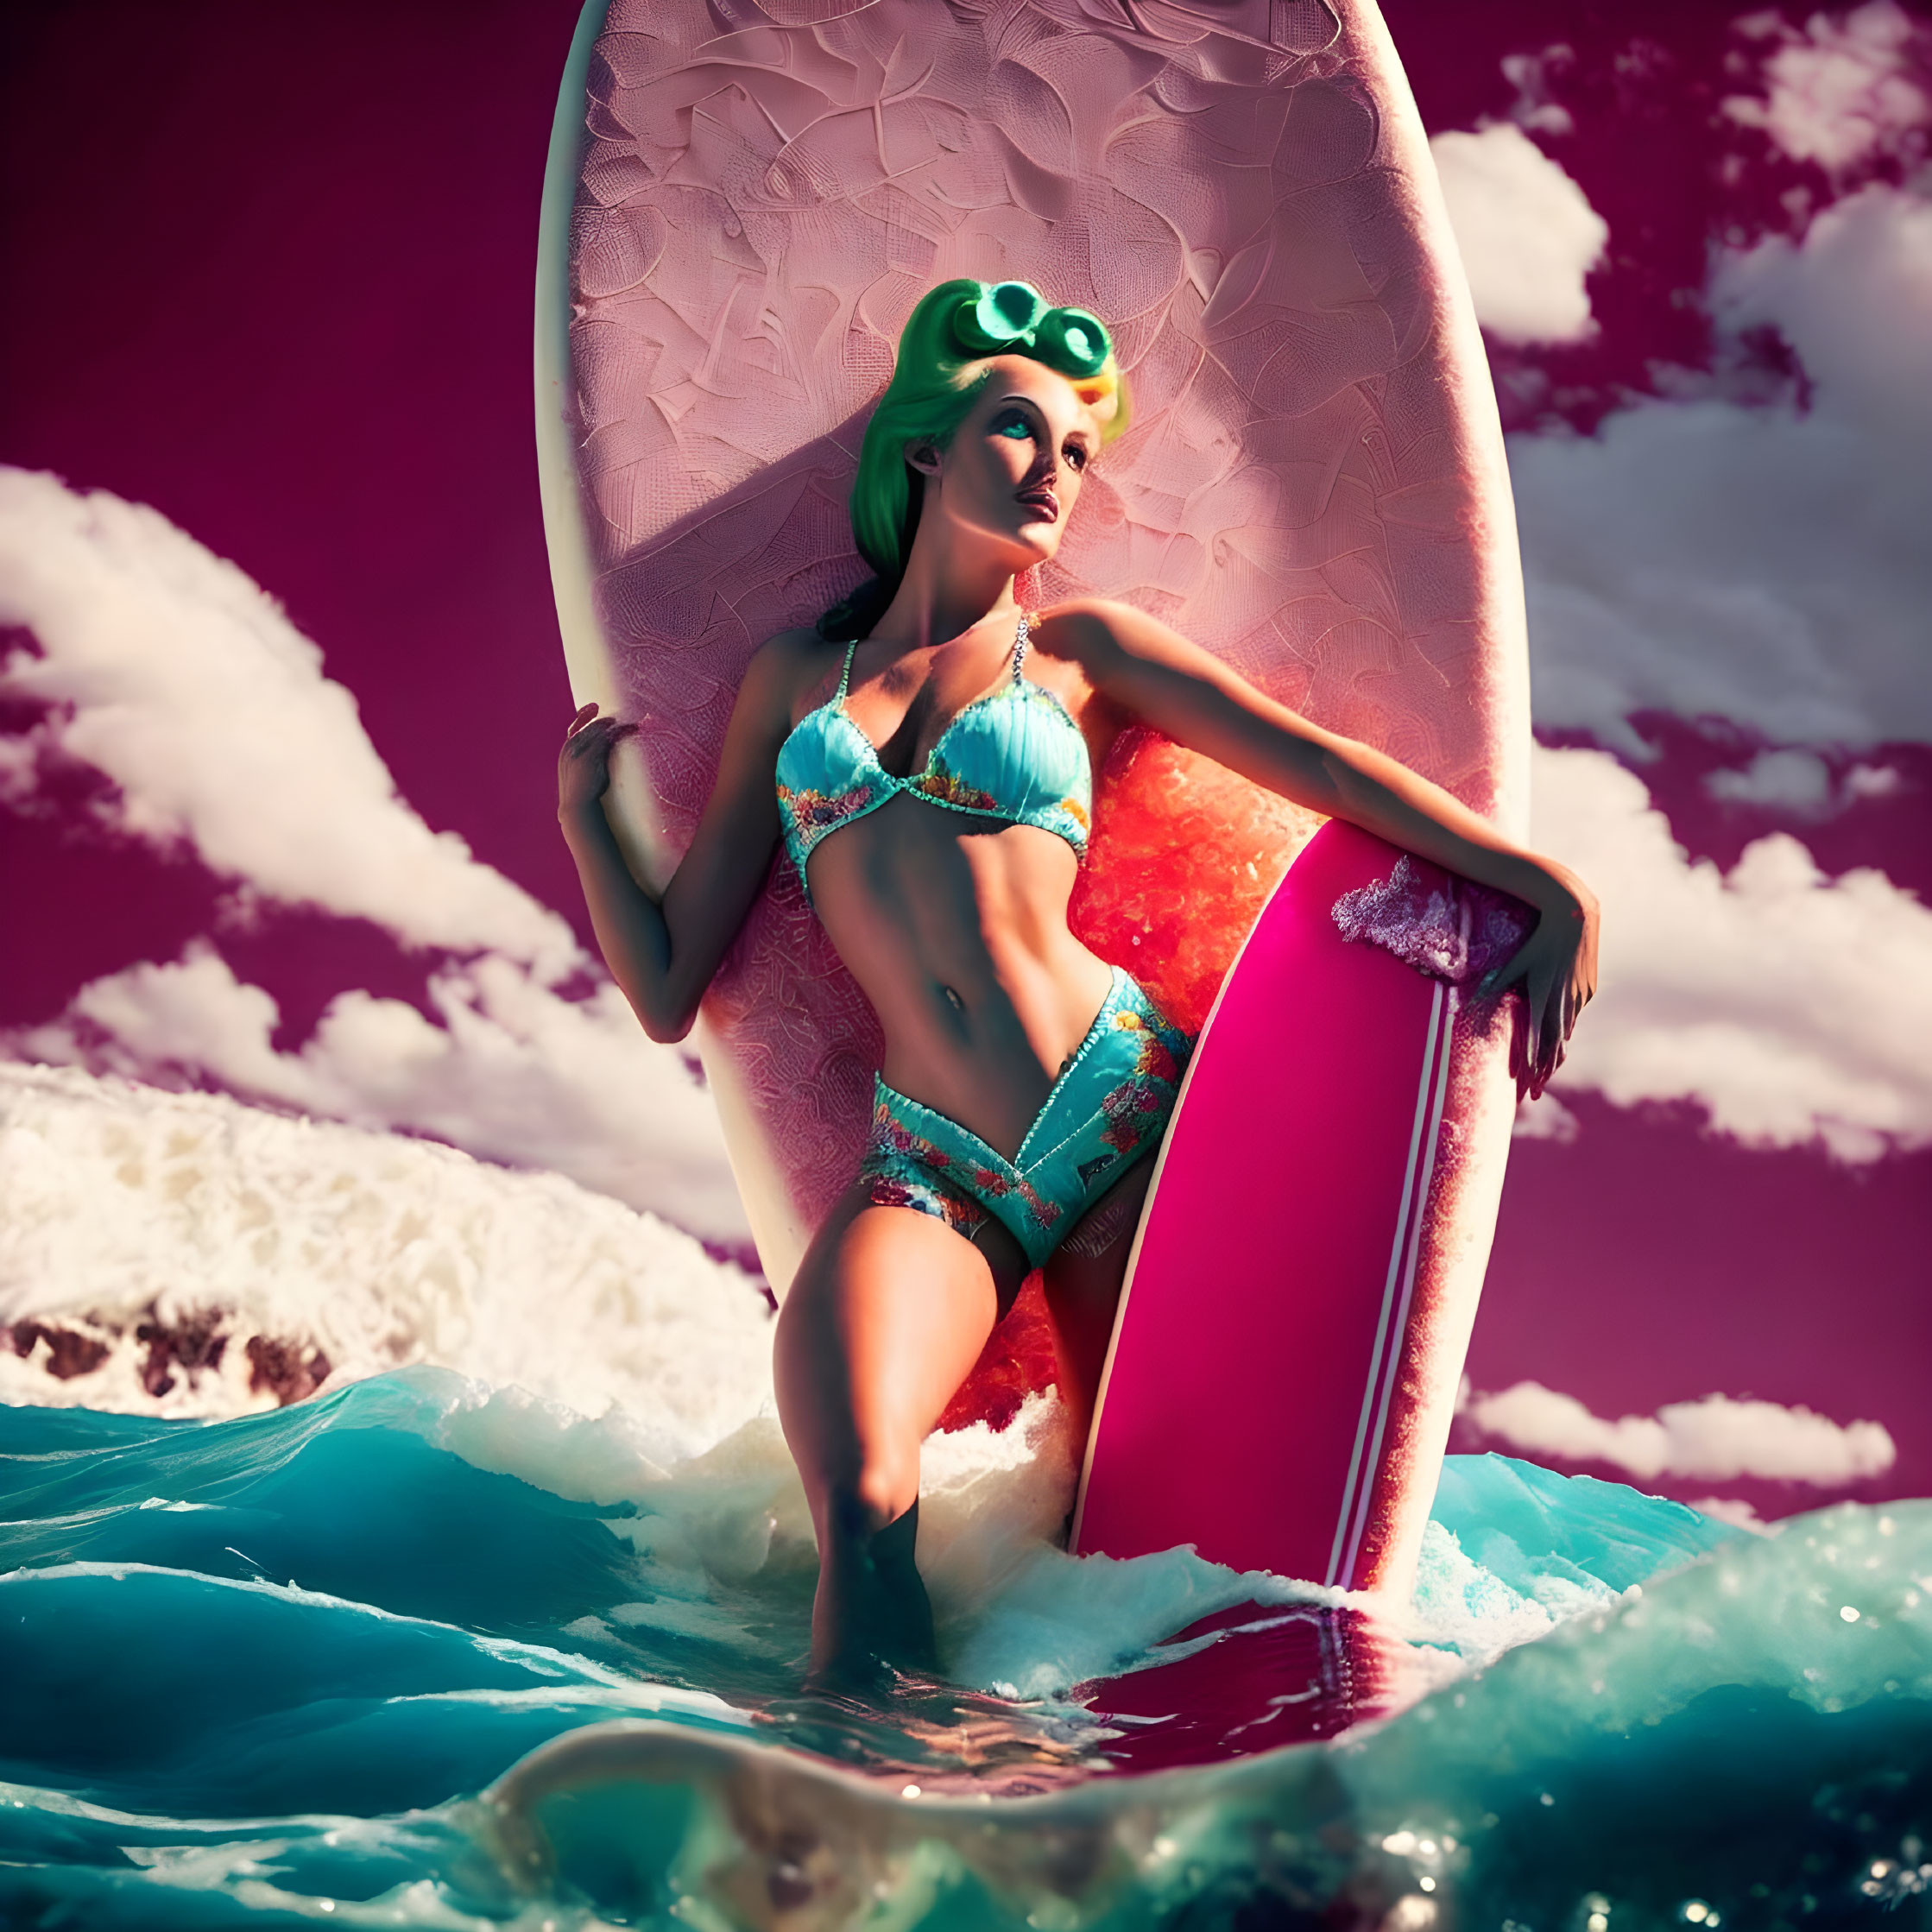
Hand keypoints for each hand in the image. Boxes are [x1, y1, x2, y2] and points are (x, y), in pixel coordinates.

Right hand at [556, 702, 634, 821]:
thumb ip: (588, 760)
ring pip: (601, 729)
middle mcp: (572, 745)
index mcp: (566, 750)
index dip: (585, 715)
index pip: (575, 726)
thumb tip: (602, 755)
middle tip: (620, 718)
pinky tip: (633, 729)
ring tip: (633, 724)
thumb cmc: (582, 795)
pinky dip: (623, 732)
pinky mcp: (592, 754)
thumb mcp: (582, 774)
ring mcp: (581, 749)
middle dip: (606, 721)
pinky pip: (610, 737)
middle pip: (591, 725)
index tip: (595, 707)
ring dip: (618, 726)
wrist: (577, 807)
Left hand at [1473, 861, 1598, 1102]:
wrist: (1575, 917)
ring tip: (1545, 1074)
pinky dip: (1564, 1029)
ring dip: (1555, 1054)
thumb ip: (1494, 984)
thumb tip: (1470, 1002)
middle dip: (1543, 1071)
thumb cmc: (1537, 939)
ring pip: (1565, 1032)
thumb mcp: (1513, 961)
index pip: (1538, 1039)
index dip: (1533, 1065)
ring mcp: (1578, 996)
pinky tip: (1559, 1039)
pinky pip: (1573, 1014)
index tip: (1527, 1086)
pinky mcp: (1587, 989)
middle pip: (1554, 1045)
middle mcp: (1563, 1000)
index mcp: (1543, 995)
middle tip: (1533, 1093)